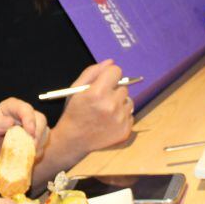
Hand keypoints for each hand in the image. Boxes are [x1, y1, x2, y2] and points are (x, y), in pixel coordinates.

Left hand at [0, 98, 48, 195]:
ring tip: (23, 154)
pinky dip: (37, 154)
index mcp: (8, 110)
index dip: (29, 118)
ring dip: (38, 145)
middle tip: (30, 147)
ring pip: (44, 133)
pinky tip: (25, 158)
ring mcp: (29, 131)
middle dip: (38, 133)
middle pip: (40, 119)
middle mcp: (21, 118)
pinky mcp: (33, 144)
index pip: (24, 108)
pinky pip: (43, 147)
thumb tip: (9, 121)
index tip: (29, 132)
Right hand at [40, 60, 133, 174]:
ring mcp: (120, 119)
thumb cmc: (74, 112)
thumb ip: (92, 72)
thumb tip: (111, 62)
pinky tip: (109, 122)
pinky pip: (130, 115)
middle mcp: (111, 105)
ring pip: (129, 101)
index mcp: (98, 93)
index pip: (116, 71)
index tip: (104, 82)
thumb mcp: (76, 89)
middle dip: (113, 91)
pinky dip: (122, 116)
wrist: (73, 140)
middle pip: (123, 87)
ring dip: (120, 103)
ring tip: (106, 112)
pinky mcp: (126, 130)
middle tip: (101, 101)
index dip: (109, 75)